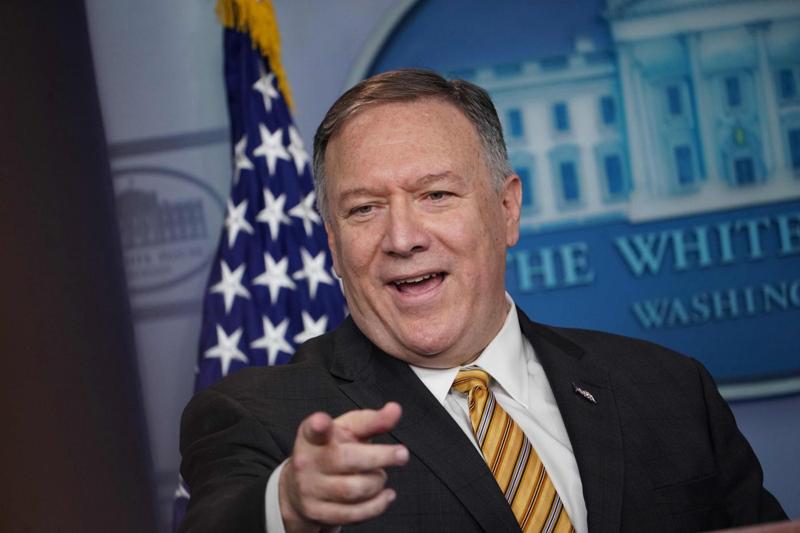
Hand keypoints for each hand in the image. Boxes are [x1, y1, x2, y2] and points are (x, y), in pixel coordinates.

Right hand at [279, 402, 408, 531]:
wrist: (302, 486)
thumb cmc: (331, 450)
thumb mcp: (348, 431)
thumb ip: (372, 421)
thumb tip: (395, 410)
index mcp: (312, 436)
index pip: (313, 430)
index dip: (318, 425)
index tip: (322, 421)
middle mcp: (306, 462)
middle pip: (347, 460)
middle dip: (380, 457)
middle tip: (402, 454)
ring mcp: (309, 489)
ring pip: (354, 489)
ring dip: (377, 482)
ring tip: (380, 476)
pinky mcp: (316, 512)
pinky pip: (353, 514)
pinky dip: (376, 505)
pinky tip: (385, 495)